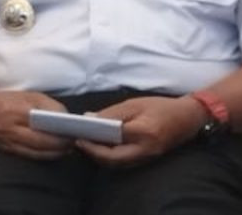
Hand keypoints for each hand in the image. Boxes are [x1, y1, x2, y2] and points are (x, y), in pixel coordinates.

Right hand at [0, 91, 72, 159]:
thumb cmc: (9, 101)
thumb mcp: (30, 96)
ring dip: (55, 153)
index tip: (74, 132)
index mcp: (18, 113)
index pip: (44, 125)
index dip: (61, 132)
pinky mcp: (7, 150)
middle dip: (61, 146)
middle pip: (43, 143)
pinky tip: (53, 152)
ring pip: (38, 154)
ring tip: (66, 149)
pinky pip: (30, 156)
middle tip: (73, 143)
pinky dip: (44, 156)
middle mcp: (12, 130)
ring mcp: (9, 142)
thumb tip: (65, 118)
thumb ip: (49, 106)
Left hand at [75, 96, 204, 166]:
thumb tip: (89, 119)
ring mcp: (149, 156)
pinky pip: (126, 162)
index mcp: (143, 132)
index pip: (112, 140)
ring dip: (100, 157)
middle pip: (113, 159)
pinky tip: (102, 147)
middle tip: (79, 143)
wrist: (189, 117)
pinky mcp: (149, 158)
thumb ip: (111, 113)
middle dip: (93, 153)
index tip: (78, 135)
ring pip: (118, 164)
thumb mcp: (134, 104)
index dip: (93, 140)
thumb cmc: (161, 106)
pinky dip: (111, 157)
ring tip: (87, 144)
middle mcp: (146, 149)